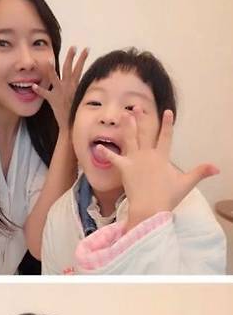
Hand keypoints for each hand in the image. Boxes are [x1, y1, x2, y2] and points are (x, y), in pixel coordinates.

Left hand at [32, 46, 88, 130]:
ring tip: (48, 60)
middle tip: (73, 47)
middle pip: (69, 68)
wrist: (72, 125)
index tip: (86, 49)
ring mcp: (60, 92)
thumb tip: (83, 80)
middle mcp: (68, 86)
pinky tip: (33, 85)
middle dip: (71, 56)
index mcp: (75, 85)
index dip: (83, 58)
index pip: (80, 69)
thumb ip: (79, 87)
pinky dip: (39, 90)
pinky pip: (45, 94)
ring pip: (55, 78)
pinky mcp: (53, 99)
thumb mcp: (81, 97)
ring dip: (51, 69)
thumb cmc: (76, 112)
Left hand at [95, 108, 218, 228]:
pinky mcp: (124, 168)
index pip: (166, 137)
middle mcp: (148, 155)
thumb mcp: (186, 183)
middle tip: (136, 107)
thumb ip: (200, 172)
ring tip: (123, 115)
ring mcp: (135, 160)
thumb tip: (218, 168)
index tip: (167, 111)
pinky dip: (106, 153)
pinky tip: (97, 146)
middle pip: (145, 133)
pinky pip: (114, 159)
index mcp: (162, 157)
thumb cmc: (167, 197)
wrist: (150, 207)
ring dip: (127, 127)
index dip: (167, 124)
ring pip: (130, 140)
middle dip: (142, 119)